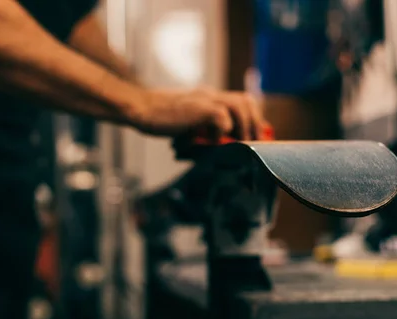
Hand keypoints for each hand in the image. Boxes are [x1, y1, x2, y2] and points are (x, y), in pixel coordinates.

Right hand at [131, 87, 265, 139]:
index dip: (252, 119)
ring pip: (240, 106)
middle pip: (246, 101)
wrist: (140, 108)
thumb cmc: (159, 119)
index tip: (255, 137)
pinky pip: (221, 118)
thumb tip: (217, 146)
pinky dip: (221, 132)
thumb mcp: (186, 124)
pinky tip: (212, 141)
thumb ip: (202, 129)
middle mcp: (211, 95)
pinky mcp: (199, 107)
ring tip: (241, 144)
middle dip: (255, 123)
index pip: (241, 102)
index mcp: (209, 97)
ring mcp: (205, 99)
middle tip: (255, 142)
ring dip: (244, 127)